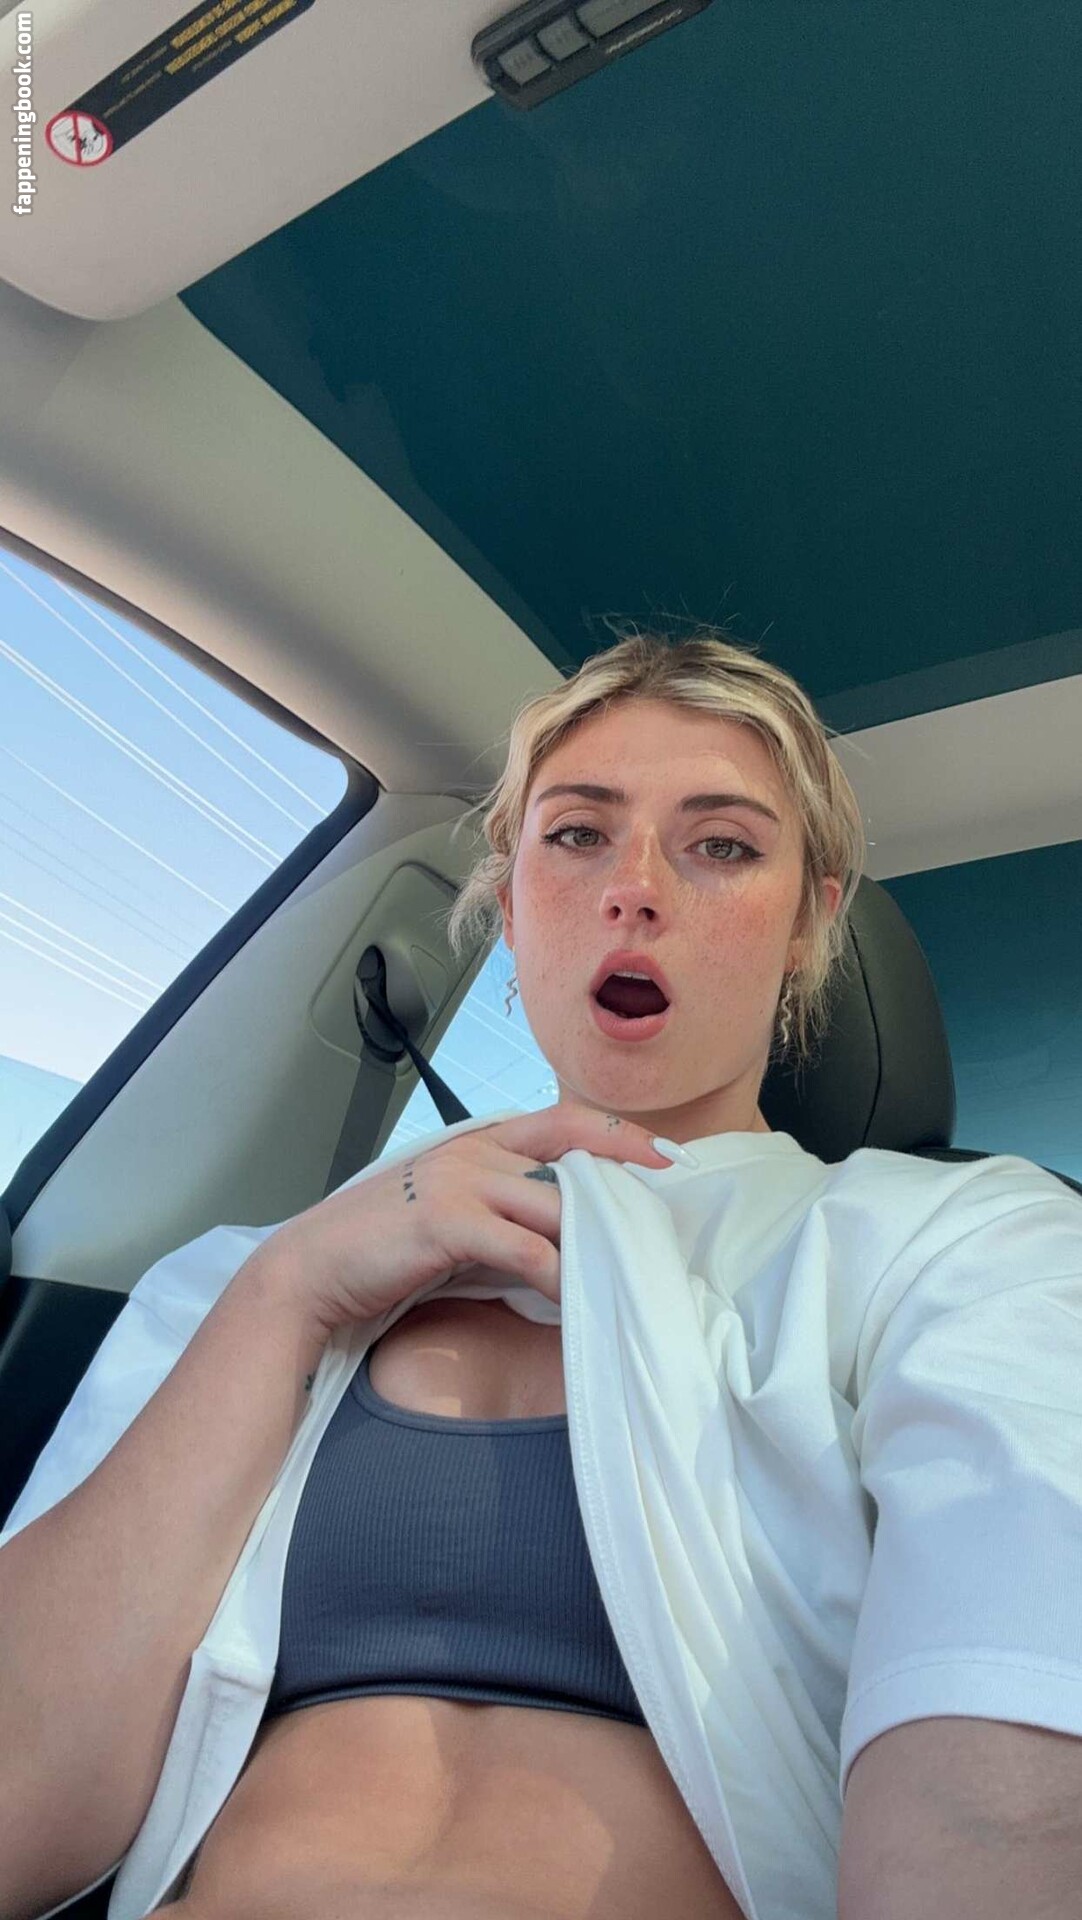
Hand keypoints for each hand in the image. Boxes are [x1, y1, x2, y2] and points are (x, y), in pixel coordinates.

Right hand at [251, 1104, 674, 1333]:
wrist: (311, 1271)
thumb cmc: (383, 1249)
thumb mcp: (449, 1212)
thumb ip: (499, 1208)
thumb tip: (560, 1230)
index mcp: (477, 1143)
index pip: (564, 1122)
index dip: (618, 1134)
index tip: (665, 1157)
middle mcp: (474, 1151)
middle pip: (570, 1150)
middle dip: (626, 1171)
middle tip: (671, 1202)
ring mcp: (459, 1181)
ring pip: (554, 1202)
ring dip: (596, 1235)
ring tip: (633, 1263)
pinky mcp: (446, 1222)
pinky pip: (523, 1249)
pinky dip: (556, 1275)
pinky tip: (573, 1297)